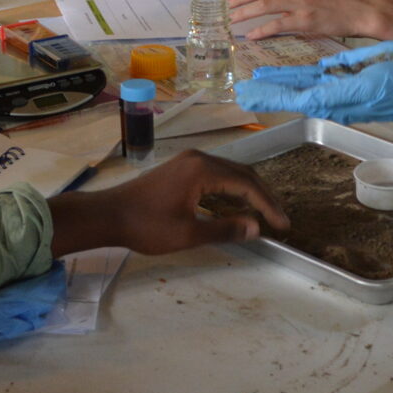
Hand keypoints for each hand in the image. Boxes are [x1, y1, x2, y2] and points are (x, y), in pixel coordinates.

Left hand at [51, 150, 288, 255]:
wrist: (109, 215)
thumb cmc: (147, 226)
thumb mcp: (189, 234)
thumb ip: (225, 229)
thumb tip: (256, 228)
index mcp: (203, 170)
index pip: (247, 185)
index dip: (268, 205)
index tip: (283, 225)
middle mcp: (199, 158)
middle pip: (242, 173)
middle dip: (263, 196)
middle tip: (279, 219)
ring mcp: (188, 161)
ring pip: (229, 172)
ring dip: (248, 191)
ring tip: (263, 212)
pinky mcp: (181, 168)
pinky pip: (216, 174)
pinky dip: (231, 188)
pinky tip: (235, 204)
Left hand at [228, 0, 386, 39]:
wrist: (364, 10)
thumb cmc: (342, 1)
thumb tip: (276, 0)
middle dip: (239, 1)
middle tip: (226, 11)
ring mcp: (301, 2)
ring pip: (263, 6)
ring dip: (244, 14)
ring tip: (232, 22)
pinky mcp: (306, 19)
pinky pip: (277, 24)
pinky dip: (261, 30)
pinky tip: (252, 36)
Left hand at [233, 42, 392, 124]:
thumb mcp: (362, 87)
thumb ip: (333, 94)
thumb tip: (308, 101)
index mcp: (331, 101)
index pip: (292, 100)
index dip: (269, 96)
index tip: (248, 94)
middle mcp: (328, 99)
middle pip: (288, 96)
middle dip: (265, 94)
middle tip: (240, 93)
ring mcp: (334, 92)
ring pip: (296, 89)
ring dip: (274, 88)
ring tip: (252, 85)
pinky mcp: (340, 83)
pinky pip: (310, 82)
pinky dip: (291, 79)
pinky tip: (278, 76)